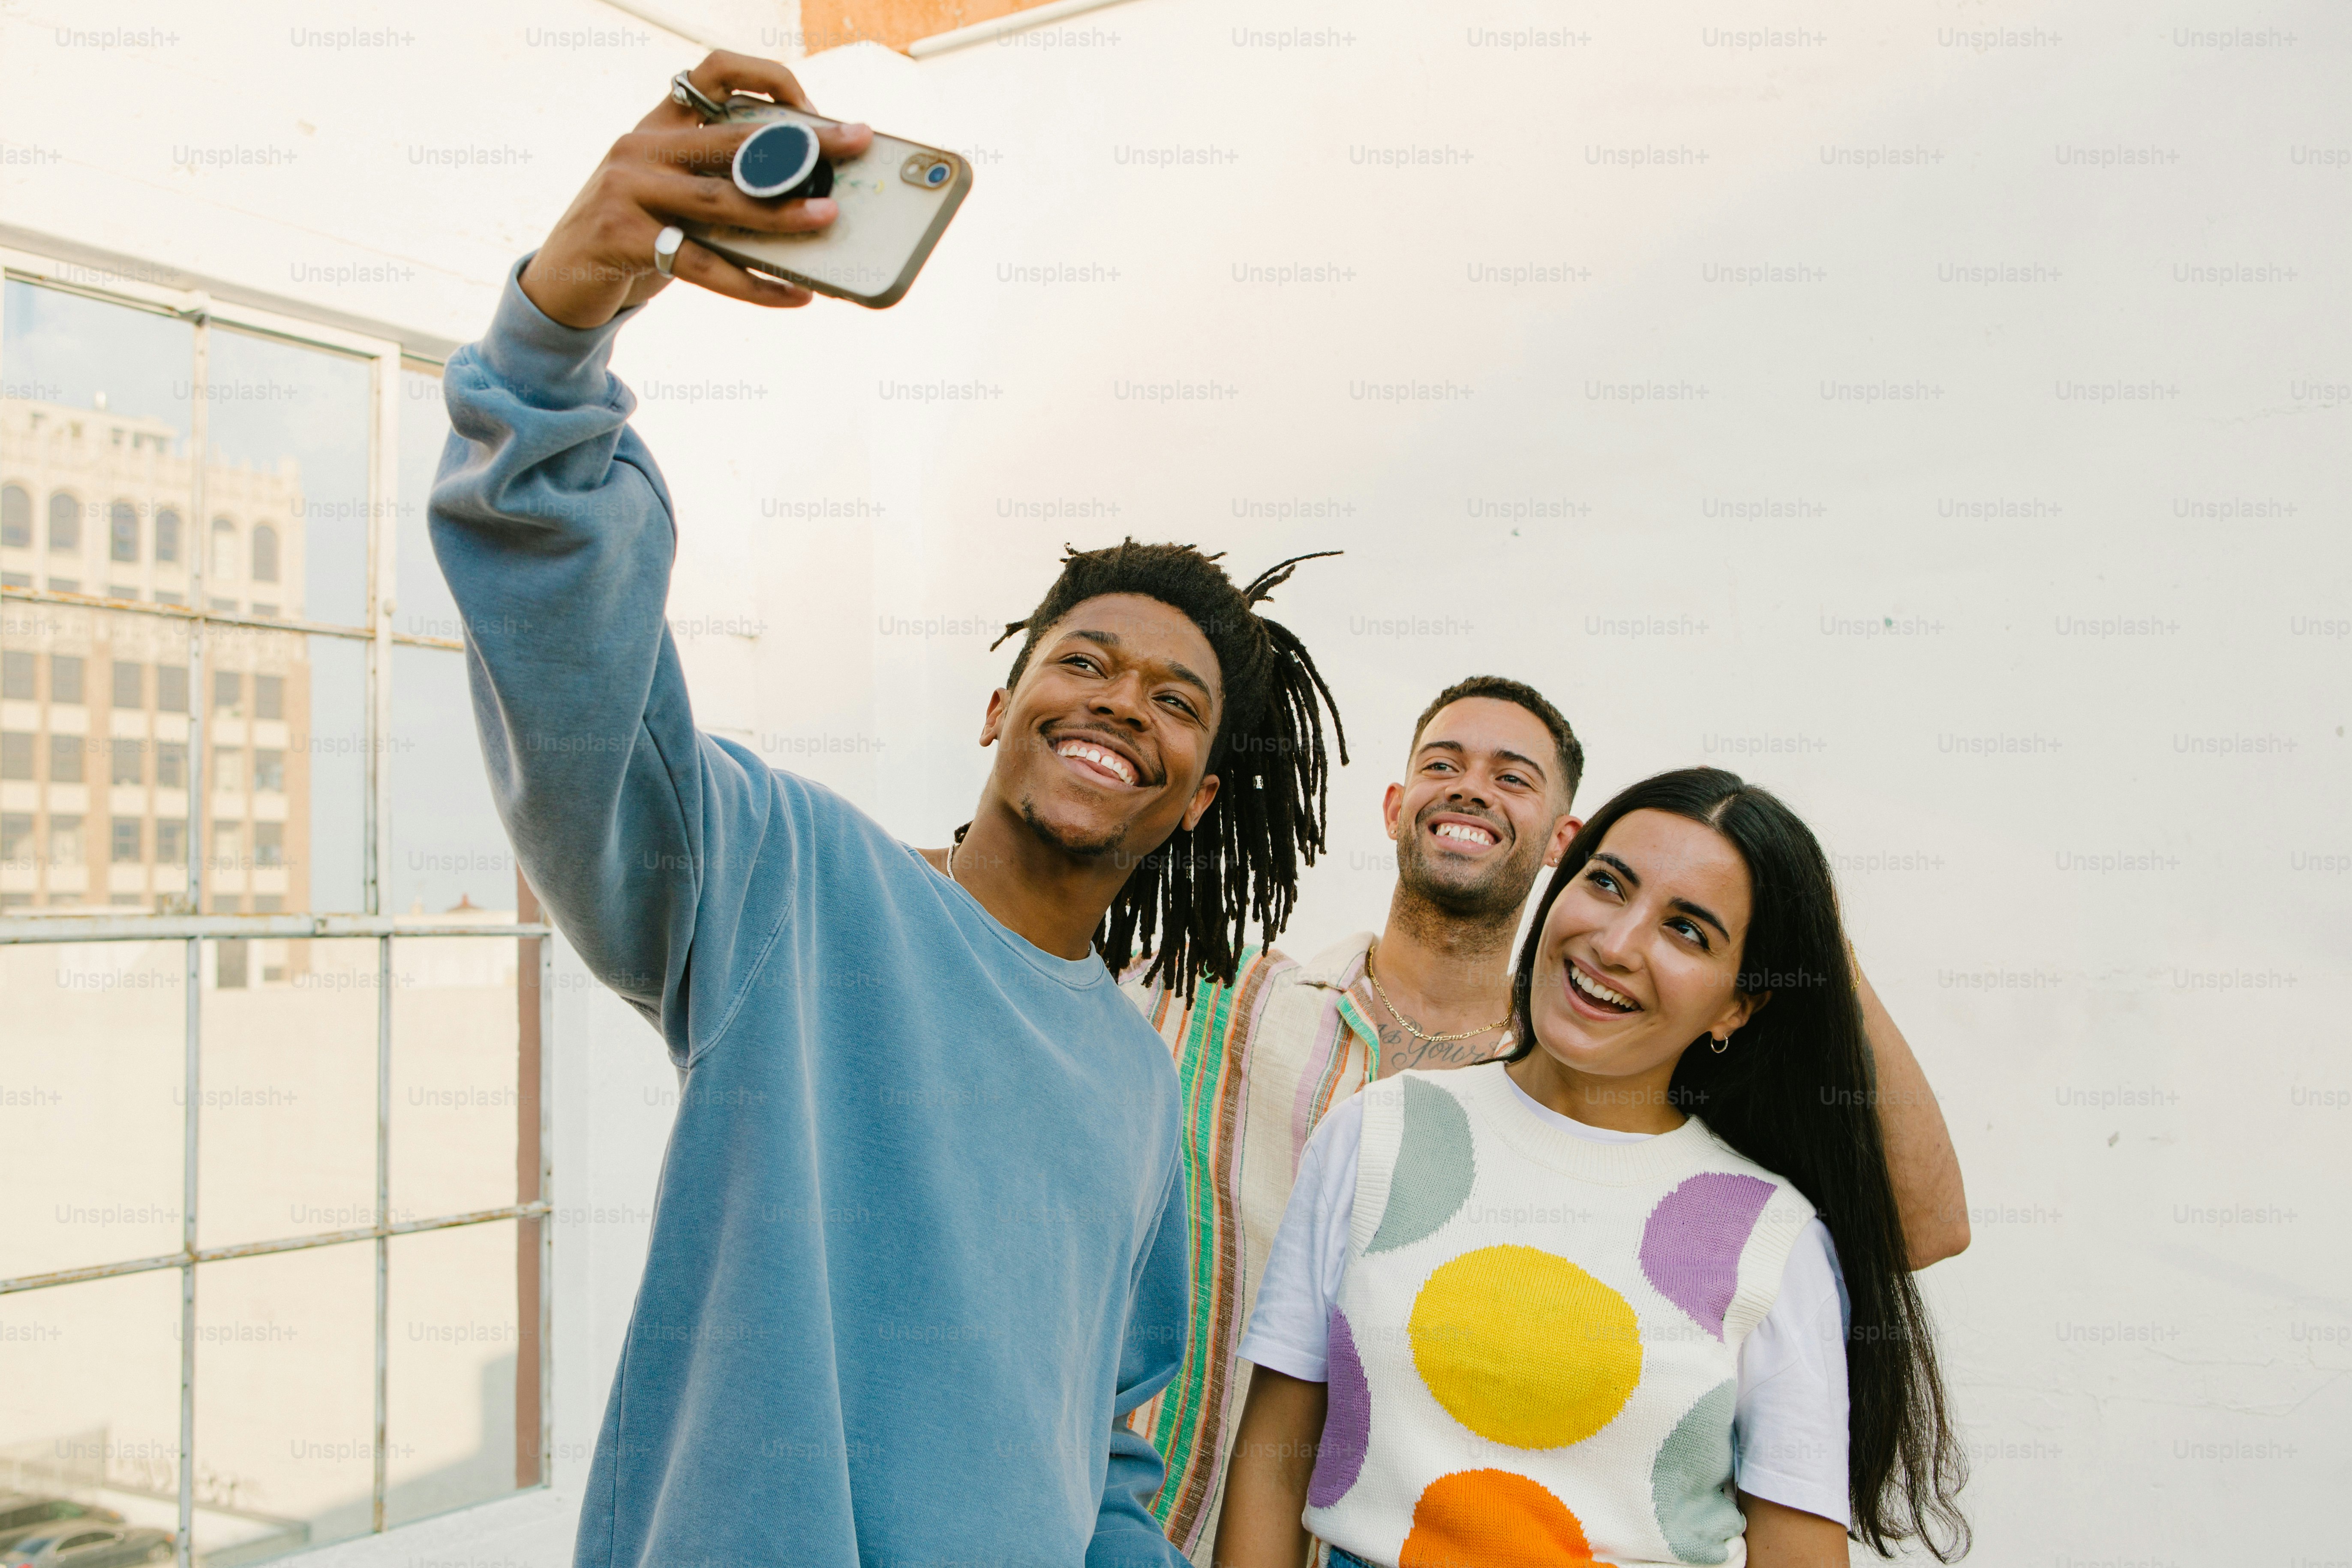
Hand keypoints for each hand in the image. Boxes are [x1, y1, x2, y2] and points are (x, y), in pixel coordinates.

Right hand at [519, 50, 874, 327]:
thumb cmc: (635, 237)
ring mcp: (627, 188)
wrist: (560, 281)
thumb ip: (720, 186)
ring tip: (829, 220)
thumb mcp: (674, 199)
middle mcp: (641, 146)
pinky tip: (792, 296)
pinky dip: (753, 284)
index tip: (811, 105)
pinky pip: (702, 263)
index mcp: (659, 126)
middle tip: (853, 144)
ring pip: (721, 199)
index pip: (713, 73)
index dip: (766, 78)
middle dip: (802, 142)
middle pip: (734, 138)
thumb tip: (809, 203)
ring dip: (782, 213)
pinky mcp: (620, 237)